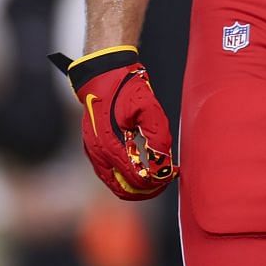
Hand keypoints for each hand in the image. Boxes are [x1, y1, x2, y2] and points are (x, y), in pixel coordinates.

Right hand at [49, 47, 175, 200]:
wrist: (102, 74)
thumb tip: (164, 161)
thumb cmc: (125, 88)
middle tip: (165, 182)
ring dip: (136, 187)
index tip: (172, 174)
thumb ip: (157, 135)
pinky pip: (109, 174)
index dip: (156, 182)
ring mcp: (93, 152)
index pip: (135, 178)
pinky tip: (141, 169)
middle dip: (147, 190)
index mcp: (110, 144)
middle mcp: (98, 153)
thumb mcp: (148, 107)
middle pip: (123, 189)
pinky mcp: (93, 148)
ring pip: (114, 184)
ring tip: (156, 178)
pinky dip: (125, 178)